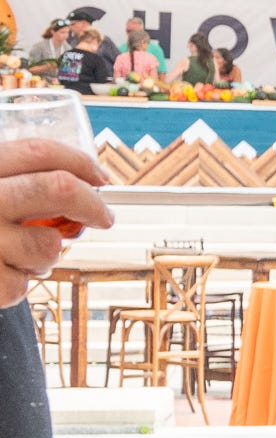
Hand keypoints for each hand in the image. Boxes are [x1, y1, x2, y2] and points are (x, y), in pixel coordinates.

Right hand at [0, 139, 114, 308]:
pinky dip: (17, 283)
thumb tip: (81, 179)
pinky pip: (23, 285)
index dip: (80, 162)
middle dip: (93, 204)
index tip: (100, 177)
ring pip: (48, 246)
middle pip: (59, 189)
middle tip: (104, 217)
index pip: (39, 152)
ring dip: (46, 255)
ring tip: (20, 254)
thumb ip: (6, 178)